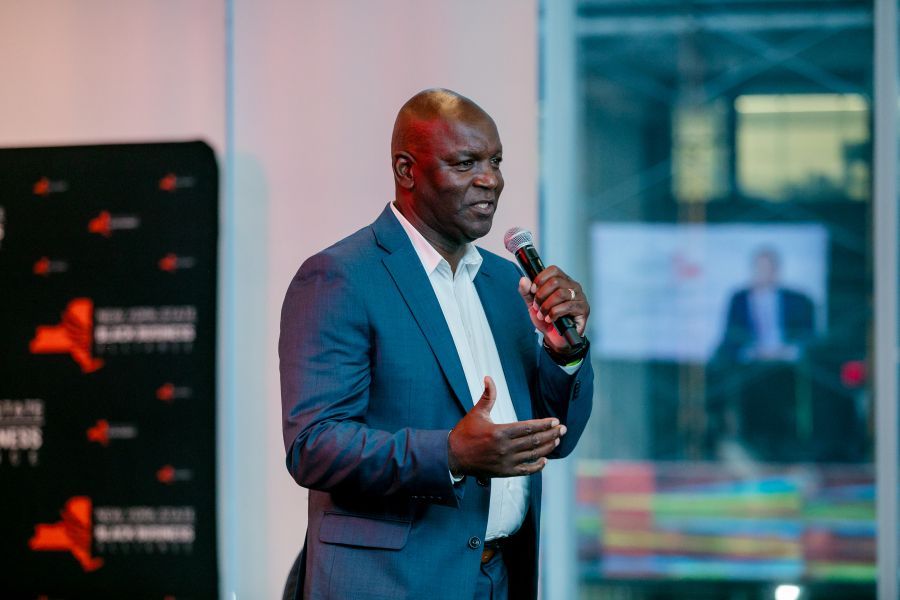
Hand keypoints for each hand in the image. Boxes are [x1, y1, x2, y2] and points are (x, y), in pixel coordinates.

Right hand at [448, 376, 565, 477]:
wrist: (452, 456)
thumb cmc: (465, 433)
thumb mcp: (476, 413)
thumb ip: (487, 396)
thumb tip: (488, 378)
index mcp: (500, 432)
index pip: (529, 427)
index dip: (544, 424)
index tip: (555, 421)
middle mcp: (505, 448)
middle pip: (535, 441)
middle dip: (552, 434)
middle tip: (563, 429)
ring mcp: (506, 462)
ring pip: (533, 454)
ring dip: (548, 447)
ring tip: (557, 440)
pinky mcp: (504, 472)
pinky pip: (526, 470)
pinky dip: (537, 466)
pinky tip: (544, 459)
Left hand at [518, 266, 589, 351]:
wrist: (554, 338)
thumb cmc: (547, 319)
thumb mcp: (533, 305)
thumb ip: (527, 292)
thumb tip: (524, 280)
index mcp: (562, 281)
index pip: (553, 270)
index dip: (540, 279)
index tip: (533, 290)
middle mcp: (573, 286)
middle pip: (555, 282)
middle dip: (541, 295)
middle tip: (537, 306)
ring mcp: (580, 297)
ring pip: (560, 294)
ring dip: (547, 306)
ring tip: (542, 314)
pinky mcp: (583, 309)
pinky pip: (567, 306)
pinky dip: (554, 313)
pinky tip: (550, 319)